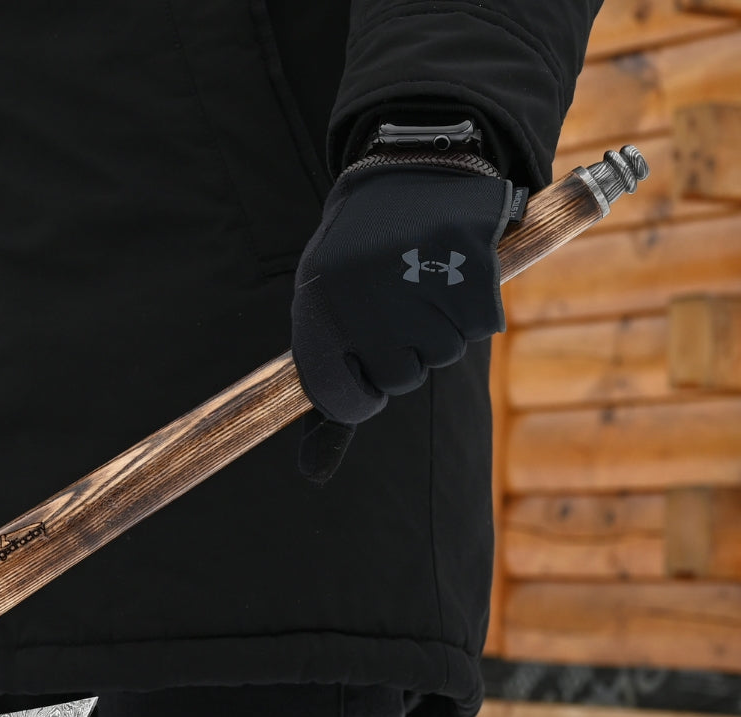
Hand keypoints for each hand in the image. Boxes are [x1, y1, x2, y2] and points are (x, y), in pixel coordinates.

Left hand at [291, 161, 512, 478]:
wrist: (410, 166)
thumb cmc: (360, 251)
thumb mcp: (324, 303)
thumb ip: (325, 380)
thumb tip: (312, 475)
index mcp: (317, 307)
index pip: (337, 398)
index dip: (358, 399)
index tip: (367, 381)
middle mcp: (362, 299)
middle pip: (400, 380)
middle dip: (405, 354)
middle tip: (399, 306)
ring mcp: (415, 282)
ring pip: (443, 354)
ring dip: (441, 329)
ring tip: (424, 279)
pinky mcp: (467, 265)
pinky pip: (478, 327)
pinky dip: (473, 309)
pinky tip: (455, 271)